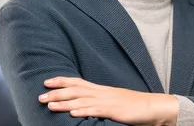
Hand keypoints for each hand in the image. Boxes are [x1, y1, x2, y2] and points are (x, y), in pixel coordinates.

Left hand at [39, 77, 177, 125]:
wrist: (154, 107)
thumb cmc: (134, 106)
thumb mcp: (113, 101)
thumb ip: (99, 101)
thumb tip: (83, 104)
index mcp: (101, 90)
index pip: (78, 82)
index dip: (62, 81)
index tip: (46, 82)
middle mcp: (102, 93)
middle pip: (76, 90)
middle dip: (57, 93)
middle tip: (40, 96)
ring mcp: (108, 101)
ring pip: (82, 101)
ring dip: (64, 103)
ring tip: (50, 105)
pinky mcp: (115, 111)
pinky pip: (96, 111)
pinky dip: (83, 111)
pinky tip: (72, 113)